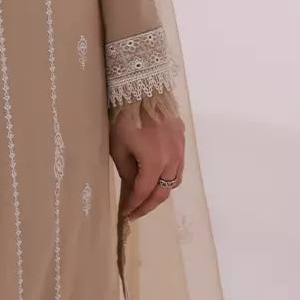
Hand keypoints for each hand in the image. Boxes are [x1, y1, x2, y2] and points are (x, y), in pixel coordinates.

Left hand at [109, 103, 184, 220]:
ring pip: (174, 179)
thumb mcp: (118, 146)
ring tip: (147, 195)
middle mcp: (172, 159)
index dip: (134, 205)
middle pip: (163, 191)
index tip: (125, 214)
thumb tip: (132, 189)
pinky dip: (168, 173)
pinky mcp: (181, 136)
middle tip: (136, 212)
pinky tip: (158, 172)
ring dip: (161, 190)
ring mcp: (179, 147)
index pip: (144, 192)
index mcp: (155, 162)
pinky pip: (178, 163)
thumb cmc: (124, 115)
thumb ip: (127, 172)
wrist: (141, 85)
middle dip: (148, 205)